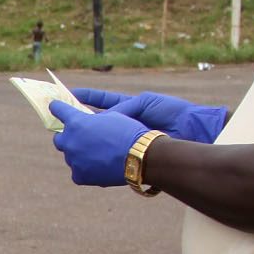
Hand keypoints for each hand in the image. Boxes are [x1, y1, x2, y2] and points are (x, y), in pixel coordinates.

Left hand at [53, 103, 150, 186]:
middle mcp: (70, 140)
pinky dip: (85, 169)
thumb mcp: (111, 117)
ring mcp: (73, 159)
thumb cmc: (129, 132)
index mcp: (76, 122)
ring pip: (70, 156)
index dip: (57, 108)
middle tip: (77, 138)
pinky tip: (98, 167)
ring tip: (95, 155)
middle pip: (59, 139)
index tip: (54, 106)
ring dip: (78, 154)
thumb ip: (92, 120)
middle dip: (67, 137)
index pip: (58, 110)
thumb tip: (86, 125)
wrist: (140, 156)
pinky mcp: (79, 176)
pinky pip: (77, 171)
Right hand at [73, 85, 226, 142]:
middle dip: (79, 122)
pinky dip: (96, 156)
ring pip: (98, 141)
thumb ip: (122, 108)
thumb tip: (100, 121)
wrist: (191, 131)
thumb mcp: (144, 102)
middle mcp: (124, 125)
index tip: (68, 95)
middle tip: (62, 121)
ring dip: (84, 141)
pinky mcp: (129, 154)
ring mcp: (125, 140)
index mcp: (129, 108)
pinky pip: (108, 156)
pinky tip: (84, 157)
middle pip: (96, 123)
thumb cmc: (172, 112)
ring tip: (67, 139)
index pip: (102, 102)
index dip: (86, 98)